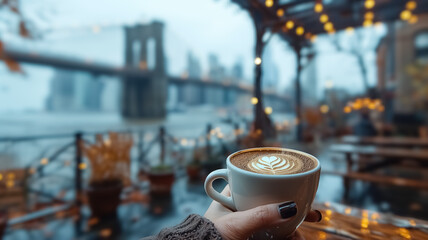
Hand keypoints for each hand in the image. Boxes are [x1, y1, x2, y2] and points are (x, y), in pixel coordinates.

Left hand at [204, 185, 321, 239]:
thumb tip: (290, 207)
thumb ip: (261, 215)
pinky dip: (284, 236)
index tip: (298, 189)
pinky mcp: (251, 238)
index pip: (259, 184)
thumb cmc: (208, 236)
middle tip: (312, 213)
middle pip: (272, 205)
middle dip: (293, 210)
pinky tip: (293, 238)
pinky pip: (272, 236)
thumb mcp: (237, 223)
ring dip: (291, 228)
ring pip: (274, 223)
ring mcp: (246, 227)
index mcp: (233, 196)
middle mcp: (240, 210)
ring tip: (300, 236)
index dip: (280, 185)